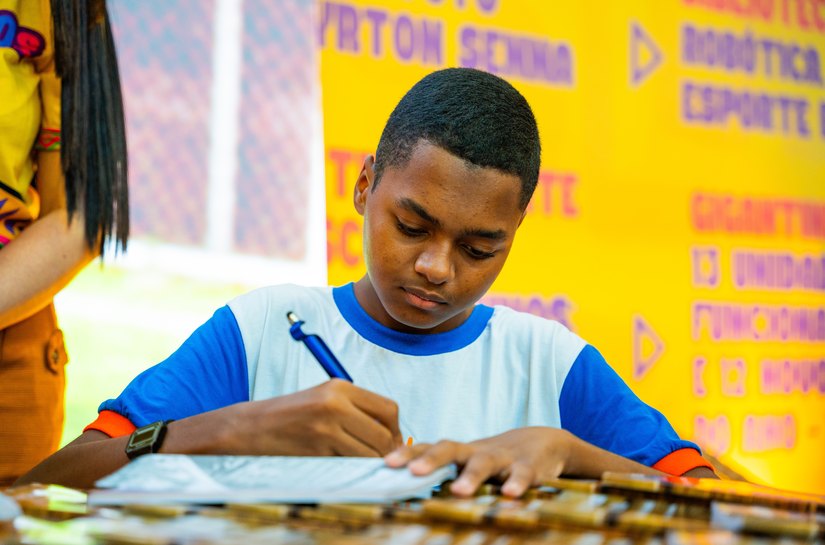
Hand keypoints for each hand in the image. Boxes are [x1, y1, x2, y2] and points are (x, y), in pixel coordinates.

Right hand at [220, 380, 402, 456]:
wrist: (251, 427)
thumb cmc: (292, 416)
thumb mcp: (325, 399)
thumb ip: (356, 410)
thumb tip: (393, 435)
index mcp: (340, 387)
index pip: (388, 409)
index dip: (395, 430)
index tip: (391, 443)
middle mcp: (336, 402)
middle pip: (383, 433)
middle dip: (388, 452)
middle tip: (382, 461)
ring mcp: (326, 426)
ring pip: (370, 452)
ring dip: (371, 463)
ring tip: (362, 465)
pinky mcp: (316, 448)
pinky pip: (349, 464)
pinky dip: (352, 469)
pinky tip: (343, 466)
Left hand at [384, 427, 573, 497]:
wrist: (544, 443)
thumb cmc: (496, 459)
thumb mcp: (469, 463)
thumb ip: (444, 473)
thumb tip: (403, 486)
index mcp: (460, 452)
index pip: (428, 448)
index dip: (408, 454)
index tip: (387, 464)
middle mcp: (477, 452)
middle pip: (450, 448)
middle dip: (430, 459)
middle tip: (412, 472)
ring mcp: (503, 458)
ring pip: (483, 463)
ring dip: (470, 476)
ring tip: (458, 491)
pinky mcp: (529, 467)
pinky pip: (522, 474)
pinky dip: (516, 483)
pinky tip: (509, 494)